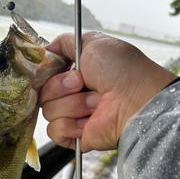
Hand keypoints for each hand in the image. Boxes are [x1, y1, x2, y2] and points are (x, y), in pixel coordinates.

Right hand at [39, 32, 176, 151]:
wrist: (136, 99)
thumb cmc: (122, 70)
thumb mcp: (92, 42)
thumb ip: (65, 42)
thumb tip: (47, 49)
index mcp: (74, 74)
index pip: (44, 76)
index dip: (48, 73)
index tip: (61, 67)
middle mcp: (72, 95)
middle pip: (42, 94)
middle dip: (61, 87)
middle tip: (83, 84)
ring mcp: (73, 116)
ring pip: (48, 112)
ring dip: (73, 105)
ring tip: (96, 103)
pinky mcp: (74, 136)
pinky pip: (54, 131)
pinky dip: (70, 125)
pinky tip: (88, 121)